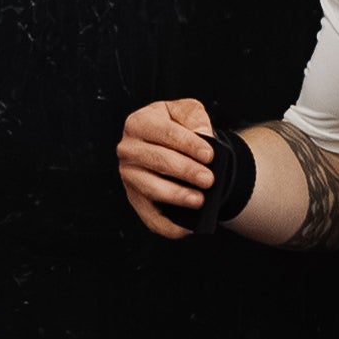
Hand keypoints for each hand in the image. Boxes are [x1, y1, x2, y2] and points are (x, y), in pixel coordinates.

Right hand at [118, 97, 223, 237]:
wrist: (170, 144)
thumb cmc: (176, 126)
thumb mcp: (185, 110)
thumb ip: (194, 116)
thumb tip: (202, 135)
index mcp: (139, 123)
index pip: (165, 133)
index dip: (189, 145)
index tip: (209, 155)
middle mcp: (128, 149)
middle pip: (158, 161)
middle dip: (186, 171)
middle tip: (208, 179)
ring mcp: (129, 176)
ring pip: (152, 189)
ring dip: (177, 196)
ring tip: (199, 200)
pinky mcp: (135, 199)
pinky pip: (150, 217)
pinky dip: (169, 226)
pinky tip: (188, 228)